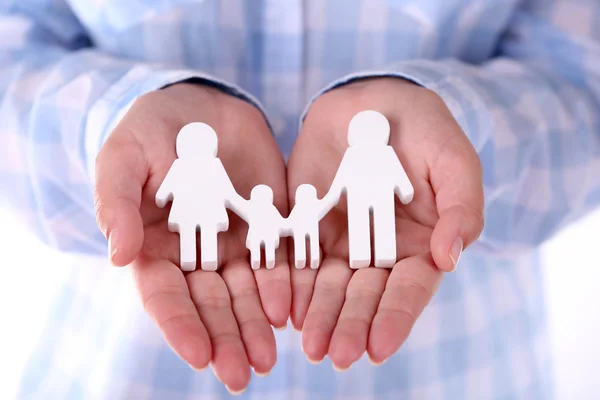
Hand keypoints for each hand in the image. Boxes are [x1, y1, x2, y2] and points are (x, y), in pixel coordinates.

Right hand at [94, 83, 289, 391]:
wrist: (200, 105)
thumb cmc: (150, 130)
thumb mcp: (124, 156)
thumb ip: (117, 202)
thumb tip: (116, 255)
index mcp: (156, 248)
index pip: (166, 296)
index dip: (181, 325)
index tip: (199, 355)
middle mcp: (196, 256)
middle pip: (211, 305)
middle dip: (226, 339)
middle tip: (243, 374)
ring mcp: (234, 244)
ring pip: (246, 294)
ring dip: (256, 326)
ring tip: (269, 358)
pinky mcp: (267, 227)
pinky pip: (278, 262)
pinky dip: (284, 287)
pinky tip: (292, 311)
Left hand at [287, 77, 483, 368]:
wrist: (373, 100)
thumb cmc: (424, 130)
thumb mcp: (454, 161)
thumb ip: (461, 208)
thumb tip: (451, 258)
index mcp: (420, 246)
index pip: (409, 291)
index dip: (395, 319)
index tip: (378, 348)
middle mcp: (379, 253)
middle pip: (364, 297)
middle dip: (351, 326)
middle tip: (336, 356)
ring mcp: (341, 241)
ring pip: (328, 287)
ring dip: (319, 316)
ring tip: (309, 344)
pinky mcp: (308, 225)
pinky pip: (297, 258)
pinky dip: (291, 283)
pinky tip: (284, 306)